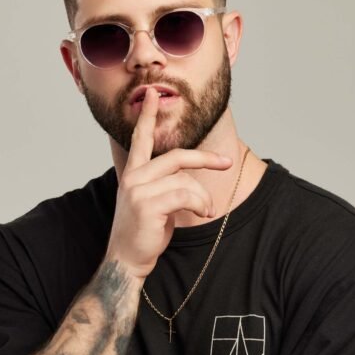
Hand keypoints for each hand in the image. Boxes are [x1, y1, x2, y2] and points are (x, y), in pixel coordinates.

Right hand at [106, 86, 232, 279]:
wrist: (127, 260)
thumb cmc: (143, 232)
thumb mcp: (153, 202)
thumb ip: (167, 183)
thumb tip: (193, 178)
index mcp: (133, 172)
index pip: (141, 138)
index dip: (148, 116)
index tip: (153, 94)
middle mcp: (134, 176)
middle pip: (178, 156)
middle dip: (206, 159)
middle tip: (227, 162)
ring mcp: (138, 190)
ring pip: (185, 179)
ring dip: (202, 196)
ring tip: (205, 211)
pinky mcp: (147, 205)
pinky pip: (186, 195)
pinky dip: (200, 204)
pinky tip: (201, 214)